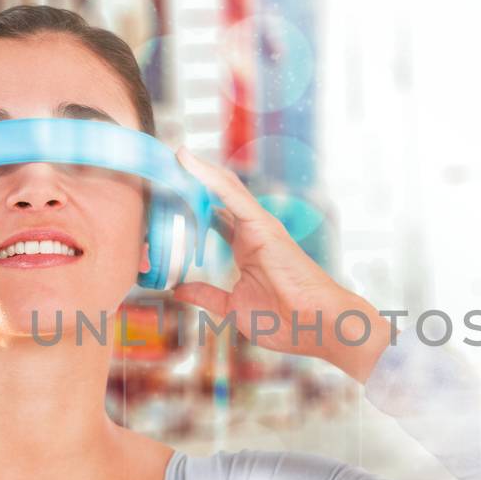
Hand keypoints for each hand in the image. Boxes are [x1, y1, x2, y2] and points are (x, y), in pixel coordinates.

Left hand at [170, 148, 391, 384]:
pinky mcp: (263, 225)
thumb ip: (205, 294)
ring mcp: (259, 226)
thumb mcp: (231, 307)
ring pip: (224, 187)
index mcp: (245, 248)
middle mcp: (252, 231)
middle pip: (218, 195)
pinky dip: (209, 177)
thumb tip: (178, 289)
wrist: (315, 326)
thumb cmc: (285, 320)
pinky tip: (188, 163)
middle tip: (167, 165)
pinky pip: (232, 194)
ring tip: (176, 153)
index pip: (214, 216)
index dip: (191, 203)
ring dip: (199, 170)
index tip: (165, 194)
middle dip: (193, 179)